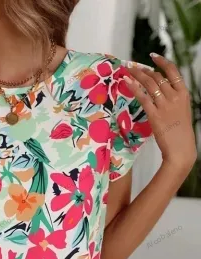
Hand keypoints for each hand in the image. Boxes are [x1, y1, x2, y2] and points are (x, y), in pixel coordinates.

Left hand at [124, 53, 196, 173]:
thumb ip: (173, 100)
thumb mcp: (181, 112)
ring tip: (127, 71)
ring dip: (137, 75)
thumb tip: (160, 92)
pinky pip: (143, 97)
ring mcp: (165, 105)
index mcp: (184, 94)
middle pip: (158, 77)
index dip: (162, 62)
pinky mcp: (155, 115)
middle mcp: (175, 97)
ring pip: (150, 84)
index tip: (153, 56)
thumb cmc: (180, 133)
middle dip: (143, 70)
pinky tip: (126, 82)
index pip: (174, 72)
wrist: (181, 148)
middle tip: (132, 66)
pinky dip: (134, 88)